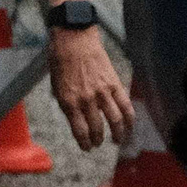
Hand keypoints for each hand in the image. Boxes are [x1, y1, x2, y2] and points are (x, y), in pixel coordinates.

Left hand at [48, 23, 134, 151]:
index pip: (80, 131)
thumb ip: (66, 105)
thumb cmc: (61, 61)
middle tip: (98, 143)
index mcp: (68, 101)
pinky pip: (126, 106)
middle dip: (98, 140)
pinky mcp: (114, 83)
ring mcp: (101, 92)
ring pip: (115, 121)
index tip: (87, 147)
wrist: (73, 39)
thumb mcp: (56, 87)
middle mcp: (86, 100)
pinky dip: (130, 119)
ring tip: (116, 140)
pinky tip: (130, 127)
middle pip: (97, 129)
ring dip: (117, 134)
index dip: (84, 143)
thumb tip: (76, 121)